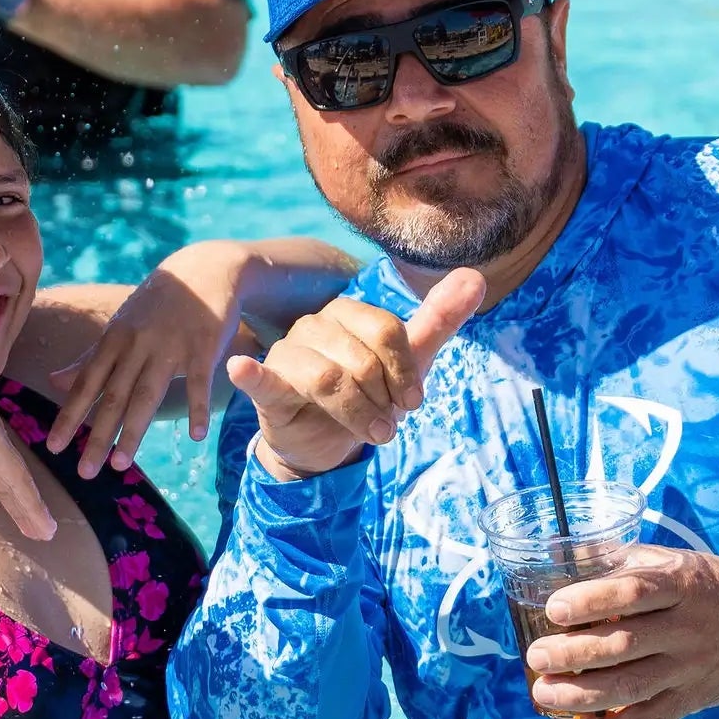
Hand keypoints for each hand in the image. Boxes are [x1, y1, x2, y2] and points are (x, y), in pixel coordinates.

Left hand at [46, 243, 251, 478]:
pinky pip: (198, 382)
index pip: (87, 384)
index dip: (69, 416)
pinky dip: (197, 409)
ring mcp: (170, 346)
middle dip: (97, 435)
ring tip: (120, 465)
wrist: (204, 269)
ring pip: (147, 394)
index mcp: (114, 340)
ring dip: (133, 431)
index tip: (53, 447)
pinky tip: (195, 436)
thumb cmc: (157, 305)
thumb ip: (90, 358)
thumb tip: (54, 382)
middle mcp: (136, 344)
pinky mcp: (203, 346)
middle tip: (85, 472)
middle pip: (113, 397)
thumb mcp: (120, 326)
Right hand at [225, 267, 484, 479]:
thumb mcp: (408, 361)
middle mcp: (313, 326)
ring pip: (327, 378)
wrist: (326, 441)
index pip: (385, 331)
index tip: (413, 403)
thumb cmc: (368, 393)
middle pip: (360, 358)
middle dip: (382, 399)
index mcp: (347, 313)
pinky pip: (260, 377)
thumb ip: (438, 320)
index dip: (405, 371)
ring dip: (357, 414)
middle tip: (387, 426)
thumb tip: (477, 277)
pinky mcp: (267, 388)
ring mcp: (286, 354)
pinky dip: (251, 373)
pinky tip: (241, 368)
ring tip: (371, 434)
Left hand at [525, 550, 718, 718]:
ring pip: (631, 688)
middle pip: (624, 644)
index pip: (633, 593)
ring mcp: (690, 668)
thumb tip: (558, 555)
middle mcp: (687, 628)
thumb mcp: (674, 561)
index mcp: (682, 585)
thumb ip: (622, 561)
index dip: (590, 601)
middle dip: (572, 654)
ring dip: (581, 695)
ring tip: (544, 692)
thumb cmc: (709, 586)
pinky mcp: (693, 699)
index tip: (554, 609)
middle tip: (537, 656)